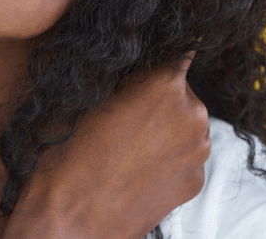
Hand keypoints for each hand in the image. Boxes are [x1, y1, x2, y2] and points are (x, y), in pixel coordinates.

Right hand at [3, 53, 209, 238]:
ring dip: (163, 121)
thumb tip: (132, 58)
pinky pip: (183, 151)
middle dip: (155, 89)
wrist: (69, 224)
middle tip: (122, 105)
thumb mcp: (85, 94)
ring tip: (124, 140)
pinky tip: (135, 164)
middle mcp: (192, 113)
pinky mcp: (195, 182)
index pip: (180, 45)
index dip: (161, 47)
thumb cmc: (67, 153)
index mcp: (165, 82)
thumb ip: (119, 72)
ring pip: (183, 119)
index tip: (152, 51)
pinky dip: (166, 152)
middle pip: (178, 85)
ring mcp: (197, 151)